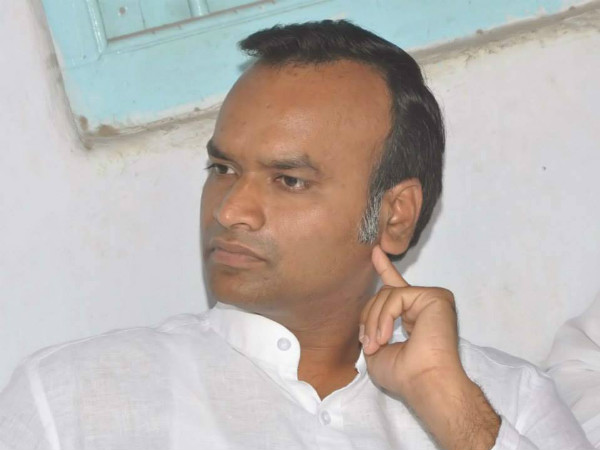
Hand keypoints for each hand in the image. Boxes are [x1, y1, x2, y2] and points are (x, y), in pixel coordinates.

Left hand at [359, 245, 499, 449]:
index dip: (384, 270)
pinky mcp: (435, 297)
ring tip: (376, 344)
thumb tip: (368, 318)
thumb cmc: (403, 375)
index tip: (375, 252)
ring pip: (388, 294)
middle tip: (368, 343)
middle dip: (370, 317)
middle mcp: (424, 306)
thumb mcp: (378, 348)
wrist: (424, 384)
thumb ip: (373, 327)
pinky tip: (387, 336)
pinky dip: (385, 316)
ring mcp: (431, 300)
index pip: (395, 290)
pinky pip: (396, 296)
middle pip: (385, 294)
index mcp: (412, 317)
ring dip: (374, 321)